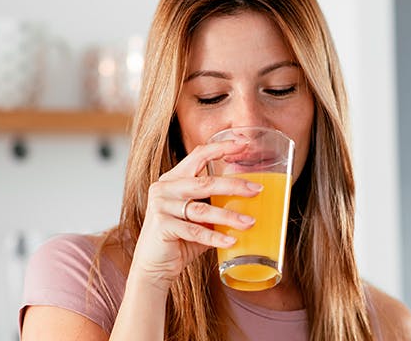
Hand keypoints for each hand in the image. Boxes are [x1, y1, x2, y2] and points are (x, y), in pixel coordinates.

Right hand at [129, 140, 261, 290]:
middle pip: (205, 182)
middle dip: (234, 185)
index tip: (244, 144)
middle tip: (257, 190)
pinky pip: (195, 231)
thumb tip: (250, 201)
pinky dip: (215, 237)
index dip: (221, 148)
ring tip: (249, 222)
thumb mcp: (199, 219)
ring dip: (229, 216)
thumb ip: (216, 206)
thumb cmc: (179, 241)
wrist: (153, 267)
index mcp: (174, 179)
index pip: (198, 155)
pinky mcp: (161, 226)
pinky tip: (231, 241)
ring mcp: (161, 206)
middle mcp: (164, 188)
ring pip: (202, 209)